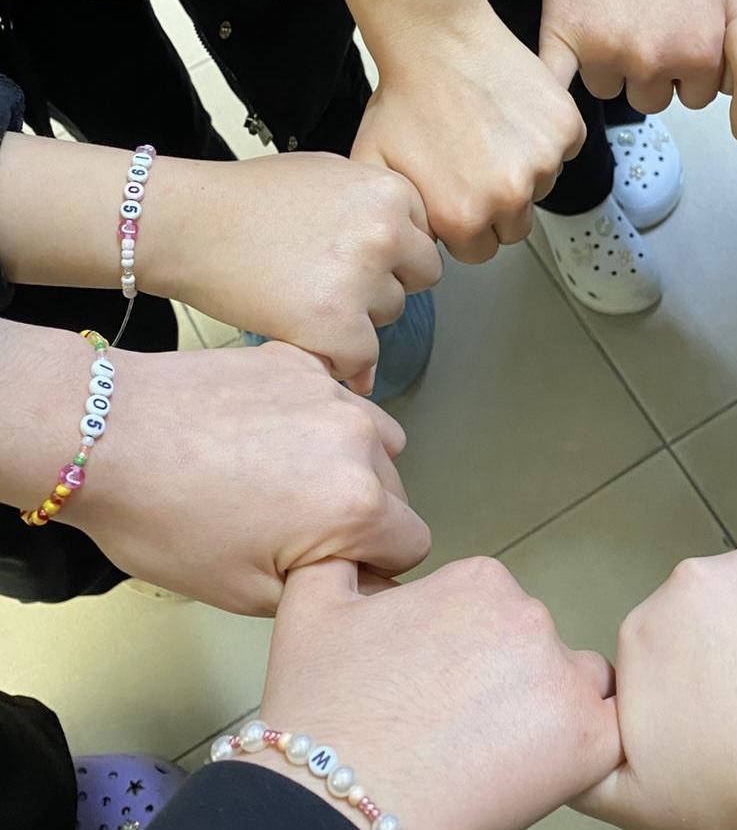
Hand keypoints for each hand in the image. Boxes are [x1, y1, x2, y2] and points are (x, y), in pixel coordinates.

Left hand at [68, 342, 430, 615]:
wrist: (104, 434)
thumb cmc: (164, 517)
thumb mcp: (246, 594)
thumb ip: (324, 594)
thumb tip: (361, 581)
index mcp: (357, 505)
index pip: (412, 545)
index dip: (375, 564)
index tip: (332, 564)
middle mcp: (362, 441)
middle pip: (397, 491)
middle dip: (361, 514)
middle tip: (293, 525)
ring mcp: (332, 394)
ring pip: (378, 439)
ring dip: (351, 463)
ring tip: (288, 476)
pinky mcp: (300, 362)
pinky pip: (336, 397)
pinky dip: (318, 419)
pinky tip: (268, 434)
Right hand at [165, 153, 441, 394]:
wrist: (187, 224)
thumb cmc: (248, 200)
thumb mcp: (330, 177)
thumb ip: (377, 209)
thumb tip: (407, 249)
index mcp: (389, 191)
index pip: (424, 239)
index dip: (389, 252)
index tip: (348, 249)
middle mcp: (386, 232)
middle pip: (418, 279)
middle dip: (382, 283)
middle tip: (327, 275)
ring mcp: (363, 279)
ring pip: (390, 316)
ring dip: (357, 315)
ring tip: (304, 292)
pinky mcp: (337, 325)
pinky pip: (362, 357)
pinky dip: (337, 356)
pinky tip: (304, 330)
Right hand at [257, 557, 620, 829]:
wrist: (335, 801)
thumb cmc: (324, 716)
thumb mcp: (311, 607)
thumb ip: (343, 561)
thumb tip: (359, 549)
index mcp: (480, 581)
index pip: (501, 611)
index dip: (474, 655)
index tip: (446, 686)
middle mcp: (529, 615)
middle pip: (540, 648)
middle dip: (512, 682)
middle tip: (465, 728)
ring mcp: (562, 675)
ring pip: (579, 687)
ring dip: (552, 714)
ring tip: (497, 756)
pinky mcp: (589, 737)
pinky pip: (611, 735)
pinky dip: (587, 752)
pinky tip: (539, 771)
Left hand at [345, 0, 585, 263]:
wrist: (435, 37)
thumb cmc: (404, 97)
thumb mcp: (379, 171)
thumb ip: (404, 220)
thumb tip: (418, 247)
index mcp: (464, 218)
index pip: (480, 251)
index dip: (466, 226)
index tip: (458, 198)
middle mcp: (509, 197)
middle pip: (514, 227)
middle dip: (497, 206)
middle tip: (474, 165)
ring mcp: (543, 162)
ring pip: (541, 188)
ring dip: (523, 170)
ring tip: (490, 133)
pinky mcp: (565, 128)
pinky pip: (564, 149)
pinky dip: (546, 137)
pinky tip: (513, 116)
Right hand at [539, 0, 736, 111]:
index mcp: (698, 51)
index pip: (694, 98)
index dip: (683, 76)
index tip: (673, 51)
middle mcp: (653, 59)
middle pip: (650, 100)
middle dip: (647, 74)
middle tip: (640, 32)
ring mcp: (605, 53)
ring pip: (607, 90)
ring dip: (607, 67)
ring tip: (610, 23)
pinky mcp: (563, 41)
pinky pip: (557, 85)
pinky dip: (555, 87)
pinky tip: (562, 81)